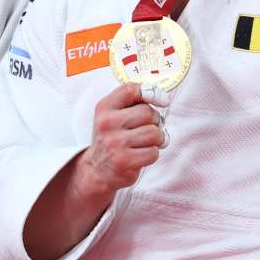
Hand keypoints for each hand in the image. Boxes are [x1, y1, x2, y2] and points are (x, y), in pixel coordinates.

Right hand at [71, 83, 164, 202]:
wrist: (96, 170)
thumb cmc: (112, 139)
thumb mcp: (113, 115)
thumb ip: (133, 101)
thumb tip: (162, 98)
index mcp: (104, 108)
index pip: (131, 90)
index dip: (152, 92)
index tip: (162, 100)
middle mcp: (107, 123)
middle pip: (148, 113)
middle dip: (155, 121)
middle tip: (147, 129)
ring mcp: (115, 143)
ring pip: (154, 133)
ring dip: (156, 140)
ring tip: (144, 143)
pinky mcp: (124, 161)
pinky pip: (153, 152)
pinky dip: (151, 154)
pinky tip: (140, 155)